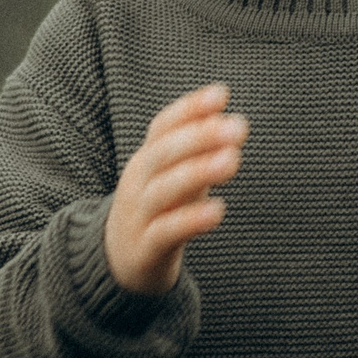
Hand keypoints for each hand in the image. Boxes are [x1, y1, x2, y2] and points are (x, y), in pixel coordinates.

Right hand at [103, 84, 247, 293]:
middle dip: (200, 136)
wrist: (119, 262)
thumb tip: (233, 120)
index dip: (189, 109)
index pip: (163, 127)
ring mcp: (138, 215)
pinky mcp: (145, 248)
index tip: (222, 94)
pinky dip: (191, 220)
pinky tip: (218, 210)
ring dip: (199, 171)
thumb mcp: (175, 176)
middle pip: (163, 153)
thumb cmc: (159, 210)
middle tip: (238, 127)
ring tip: (233, 160)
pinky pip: (166, 232)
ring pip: (164, 189)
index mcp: (146, 159)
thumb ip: (199, 152)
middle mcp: (138, 182)